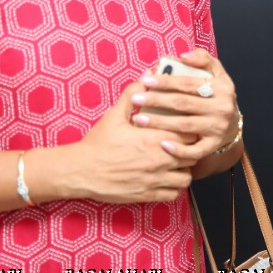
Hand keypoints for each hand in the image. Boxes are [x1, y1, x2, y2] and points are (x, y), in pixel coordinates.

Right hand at [59, 83, 196, 203]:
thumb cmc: (98, 143)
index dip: (189, 131)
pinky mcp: (148, 195)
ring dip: (184, 170)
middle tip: (182, 145)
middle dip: (190, 150)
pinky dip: (174, 187)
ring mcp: (155, 179)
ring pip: (186, 177)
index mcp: (154, 138)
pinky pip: (174, 194)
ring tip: (176, 164)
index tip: (184, 128)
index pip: (189, 134)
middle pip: (192, 155)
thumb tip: (146, 77)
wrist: (81, 171)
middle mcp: (159, 160)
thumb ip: (133, 94)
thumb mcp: (114, 115)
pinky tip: (167, 179)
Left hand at [131, 49, 239, 161]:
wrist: (233, 125)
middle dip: (157, 100)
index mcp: (222, 88)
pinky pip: (195, 150)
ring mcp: (218, 128)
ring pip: (185, 125)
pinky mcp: (214, 145)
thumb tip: (182, 56)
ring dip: (160, 122)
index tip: (146, 80)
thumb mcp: (217, 74)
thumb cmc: (217, 96)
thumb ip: (203, 59)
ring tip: (139, 119)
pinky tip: (162, 145)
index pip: (189, 83)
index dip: (167, 81)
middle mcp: (222, 108)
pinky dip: (179, 150)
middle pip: (184, 103)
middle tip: (136, 99)